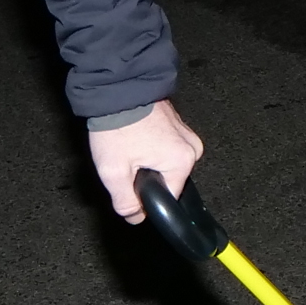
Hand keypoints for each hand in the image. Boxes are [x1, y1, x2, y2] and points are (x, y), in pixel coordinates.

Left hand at [88, 99, 203, 222]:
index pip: (168, 198)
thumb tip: (135, 216)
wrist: (117, 88)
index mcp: (182, 161)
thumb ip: (125, 201)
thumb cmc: (118, 125)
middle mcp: (192, 148)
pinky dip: (150, 149)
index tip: (128, 184)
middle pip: (168, 181)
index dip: (145, 199)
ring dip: (147, 163)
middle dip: (146, 178)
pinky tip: (134, 139)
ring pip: (166, 165)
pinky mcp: (178, 125)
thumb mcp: (113, 172)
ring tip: (128, 147)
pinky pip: (167, 149)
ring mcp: (186, 134)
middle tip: (125, 161)